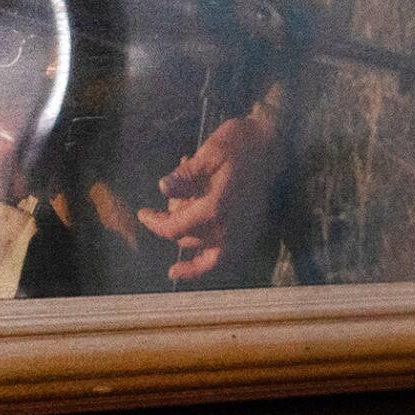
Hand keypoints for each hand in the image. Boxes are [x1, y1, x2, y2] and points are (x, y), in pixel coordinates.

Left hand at [135, 109, 284, 282]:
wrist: (271, 146)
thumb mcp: (209, 152)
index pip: (174, 227)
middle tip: (173, 196)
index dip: (154, 223)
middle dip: (171, 222)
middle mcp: (227, 228)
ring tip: (181, 220)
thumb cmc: (238, 144)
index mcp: (214, 207)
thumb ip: (186, 175)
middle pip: (185, 239)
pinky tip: (186, 270)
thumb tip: (163, 188)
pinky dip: (203, 266)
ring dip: (186, 241)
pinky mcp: (249, 235)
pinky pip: (222, 260)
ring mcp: (240, 235)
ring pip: (202, 253)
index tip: (143, 214)